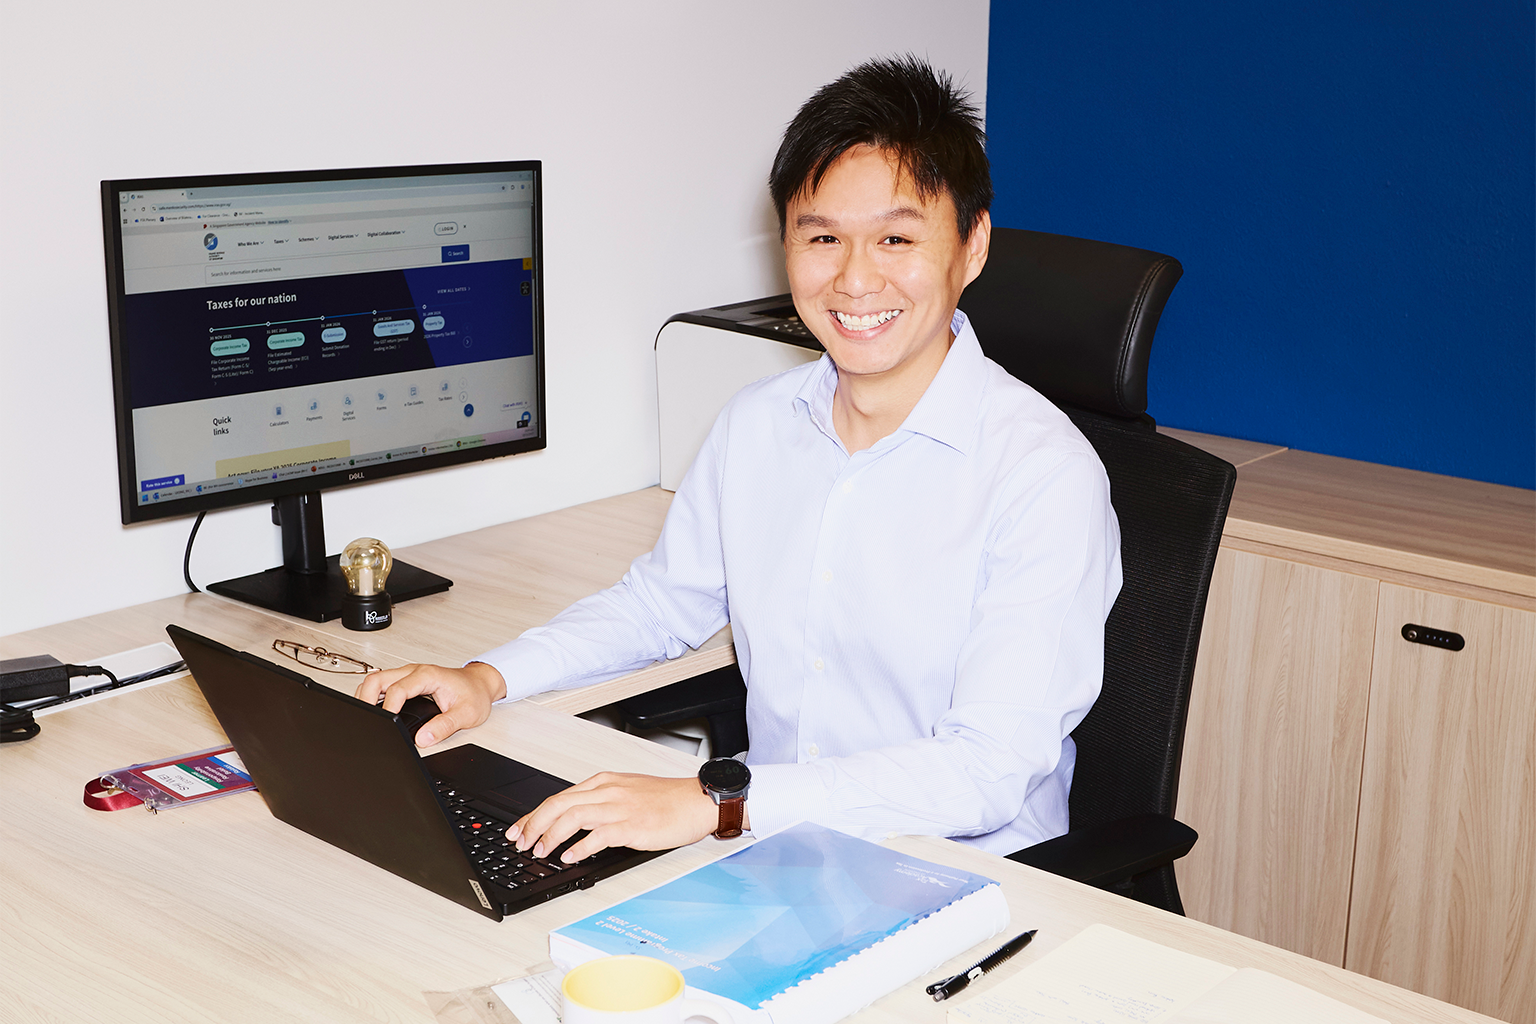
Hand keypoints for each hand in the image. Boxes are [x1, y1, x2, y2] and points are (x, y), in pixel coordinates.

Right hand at [354, 661, 506, 746]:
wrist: (481, 684)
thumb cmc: (474, 694)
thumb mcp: (466, 714)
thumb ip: (444, 727)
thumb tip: (423, 738)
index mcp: (428, 676)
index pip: (398, 689)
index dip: (388, 708)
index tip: (386, 725)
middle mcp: (415, 672)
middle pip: (377, 679)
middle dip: (366, 699)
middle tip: (367, 720)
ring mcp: (409, 675)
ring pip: (376, 680)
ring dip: (366, 696)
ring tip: (368, 717)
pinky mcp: (406, 680)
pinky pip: (382, 684)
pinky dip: (373, 696)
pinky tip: (374, 710)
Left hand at [506, 772, 726, 862]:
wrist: (696, 800)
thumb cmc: (667, 800)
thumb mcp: (627, 792)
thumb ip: (601, 802)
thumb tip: (574, 824)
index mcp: (604, 782)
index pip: (559, 797)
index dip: (534, 815)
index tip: (519, 829)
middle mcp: (607, 791)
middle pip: (558, 804)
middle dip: (533, 824)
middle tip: (521, 843)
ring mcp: (619, 808)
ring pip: (572, 816)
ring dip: (550, 835)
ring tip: (540, 852)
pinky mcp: (632, 826)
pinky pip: (598, 835)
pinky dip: (579, 847)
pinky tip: (570, 857)